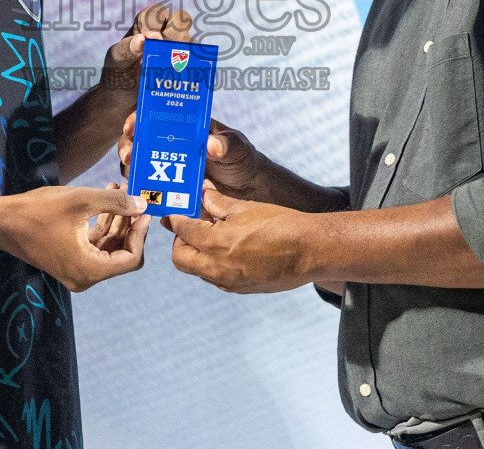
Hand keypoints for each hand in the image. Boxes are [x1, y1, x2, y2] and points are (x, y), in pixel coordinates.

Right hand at [0, 185, 149, 291]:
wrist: (1, 222)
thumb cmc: (38, 212)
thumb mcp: (82, 201)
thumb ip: (116, 203)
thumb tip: (142, 204)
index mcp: (90, 270)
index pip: (131, 259)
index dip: (141, 234)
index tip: (144, 210)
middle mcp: (85, 276)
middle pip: (121, 254)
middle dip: (129, 224)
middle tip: (135, 197)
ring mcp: (76, 270)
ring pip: (108, 247)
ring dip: (117, 220)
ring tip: (120, 189)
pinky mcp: (68, 260)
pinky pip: (93, 244)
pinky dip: (102, 223)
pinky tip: (106, 197)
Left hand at [99, 3, 194, 106]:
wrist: (123, 103)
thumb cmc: (117, 76)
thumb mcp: (115, 62)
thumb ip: (125, 49)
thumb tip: (143, 39)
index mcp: (145, 27)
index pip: (157, 12)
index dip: (156, 21)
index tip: (149, 38)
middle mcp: (164, 35)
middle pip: (181, 21)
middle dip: (175, 32)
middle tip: (164, 47)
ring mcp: (175, 52)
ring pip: (190, 41)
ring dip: (183, 51)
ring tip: (171, 65)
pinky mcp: (184, 69)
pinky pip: (196, 62)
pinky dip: (192, 67)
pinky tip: (181, 76)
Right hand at [118, 114, 263, 198]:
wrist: (248, 189)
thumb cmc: (241, 159)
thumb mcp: (237, 148)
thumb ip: (227, 144)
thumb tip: (212, 145)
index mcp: (182, 128)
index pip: (152, 117)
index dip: (137, 119)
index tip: (131, 126)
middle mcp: (169, 146)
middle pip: (137, 142)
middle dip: (127, 147)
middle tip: (128, 157)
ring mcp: (167, 168)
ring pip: (139, 166)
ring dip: (131, 171)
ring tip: (133, 179)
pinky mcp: (170, 191)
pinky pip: (151, 190)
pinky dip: (144, 193)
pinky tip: (143, 198)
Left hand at [165, 186, 314, 293]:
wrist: (310, 251)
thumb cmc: (281, 225)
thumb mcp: (246, 208)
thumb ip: (218, 203)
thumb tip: (204, 194)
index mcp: (214, 243)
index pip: (182, 230)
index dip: (175, 219)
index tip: (172, 214)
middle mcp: (216, 267)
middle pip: (180, 258)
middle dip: (180, 241)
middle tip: (192, 226)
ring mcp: (229, 281)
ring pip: (197, 270)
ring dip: (197, 253)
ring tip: (213, 235)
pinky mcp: (241, 288)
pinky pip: (216, 277)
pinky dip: (214, 263)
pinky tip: (229, 248)